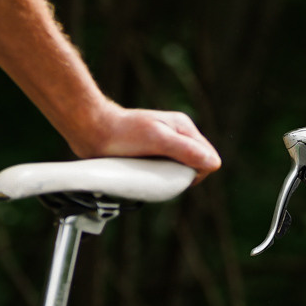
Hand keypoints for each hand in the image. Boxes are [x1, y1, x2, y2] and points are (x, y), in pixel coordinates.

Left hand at [66, 104, 221, 177]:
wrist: (92, 131)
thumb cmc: (122, 133)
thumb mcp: (157, 140)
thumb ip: (185, 150)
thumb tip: (213, 163)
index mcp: (184, 128)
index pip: (208, 158)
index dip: (195, 171)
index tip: (171, 173)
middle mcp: (178, 136)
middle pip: (196, 165)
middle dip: (181, 175)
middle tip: (157, 172)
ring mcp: (165, 145)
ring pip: (180, 170)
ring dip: (168, 177)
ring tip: (148, 173)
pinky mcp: (152, 154)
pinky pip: (165, 171)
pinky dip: (158, 177)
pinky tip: (144, 174)